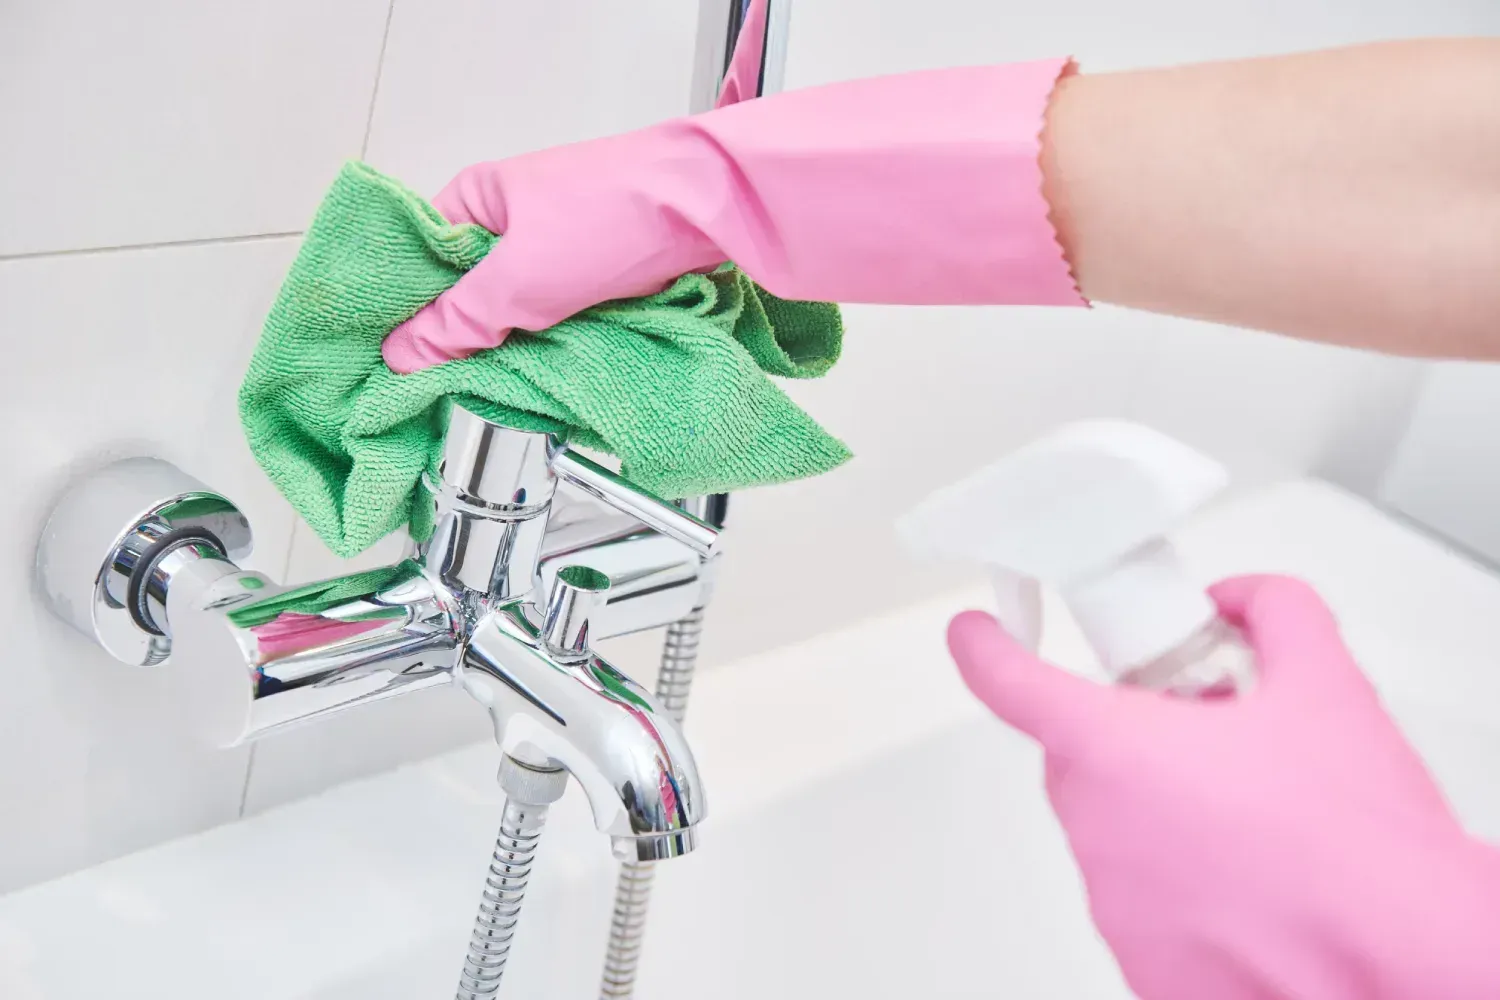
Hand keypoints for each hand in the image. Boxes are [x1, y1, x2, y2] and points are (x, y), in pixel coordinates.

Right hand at [380, 58, 1085, 372]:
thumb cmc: (617, 216)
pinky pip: (557, 323)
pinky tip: (538, 381)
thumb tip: (402, 356)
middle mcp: (515, 221)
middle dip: (456, 343)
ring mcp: (560, 251)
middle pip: (465, 294)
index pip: (418, 261)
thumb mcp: (517, 280)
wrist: (715, 210)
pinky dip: (548, 350)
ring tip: (486, 396)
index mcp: (479, 199)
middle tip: (436, 395)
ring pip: (514, 315)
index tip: (387, 366)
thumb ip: (455, 323)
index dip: (402, 314)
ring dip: (508, 352)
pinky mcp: (600, 280)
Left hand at [948, 575, 1499, 999]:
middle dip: (1135, 739)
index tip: (974, 633)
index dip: (986, 649)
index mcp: (1114, 750)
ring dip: (1168, 816)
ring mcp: (1114, 904)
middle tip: (1213, 742)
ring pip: (1120, 832)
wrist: (1407, 957)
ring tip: (1261, 825)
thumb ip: (1274, 611)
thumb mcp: (1326, 683)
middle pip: (1085, 758)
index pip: (1011, 682)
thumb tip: (1241, 600)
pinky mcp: (1143, 966)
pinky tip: (1258, 885)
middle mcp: (1097, 829)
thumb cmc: (1360, 841)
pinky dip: (1189, 888)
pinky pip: (1148, 901)